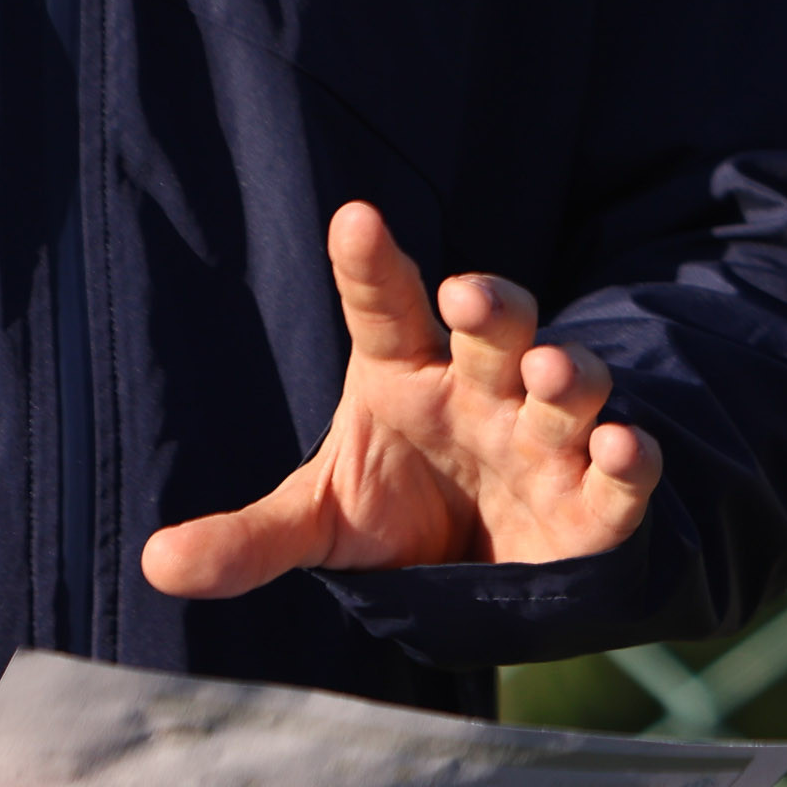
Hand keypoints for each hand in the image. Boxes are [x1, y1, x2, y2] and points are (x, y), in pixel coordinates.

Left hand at [140, 202, 660, 595]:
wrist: (483, 568)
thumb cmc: (398, 508)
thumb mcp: (322, 518)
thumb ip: (251, 538)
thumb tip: (155, 565)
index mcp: (407, 373)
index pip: (386, 309)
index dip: (372, 266)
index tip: (353, 218)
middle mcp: (483, 387)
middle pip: (494, 325)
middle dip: (491, 305)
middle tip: (470, 295)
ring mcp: (544, 436)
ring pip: (568, 382)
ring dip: (567, 371)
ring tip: (552, 369)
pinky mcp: (592, 500)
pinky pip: (621, 470)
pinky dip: (631, 458)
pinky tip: (625, 445)